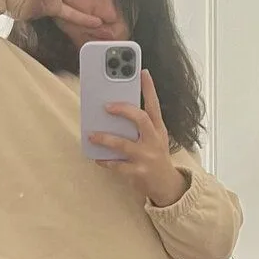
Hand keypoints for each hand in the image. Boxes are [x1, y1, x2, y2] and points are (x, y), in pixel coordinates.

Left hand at [89, 70, 188, 206]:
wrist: (167, 186)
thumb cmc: (156, 158)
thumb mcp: (156, 139)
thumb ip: (143, 126)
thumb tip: (119, 112)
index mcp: (158, 130)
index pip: (154, 106)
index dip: (149, 89)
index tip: (143, 72)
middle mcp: (153, 141)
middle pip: (140, 119)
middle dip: (123, 110)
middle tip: (107, 106)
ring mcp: (146, 157)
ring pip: (123, 144)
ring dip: (105, 138)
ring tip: (92, 135)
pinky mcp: (138, 172)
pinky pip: (118, 165)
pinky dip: (106, 161)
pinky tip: (97, 158)